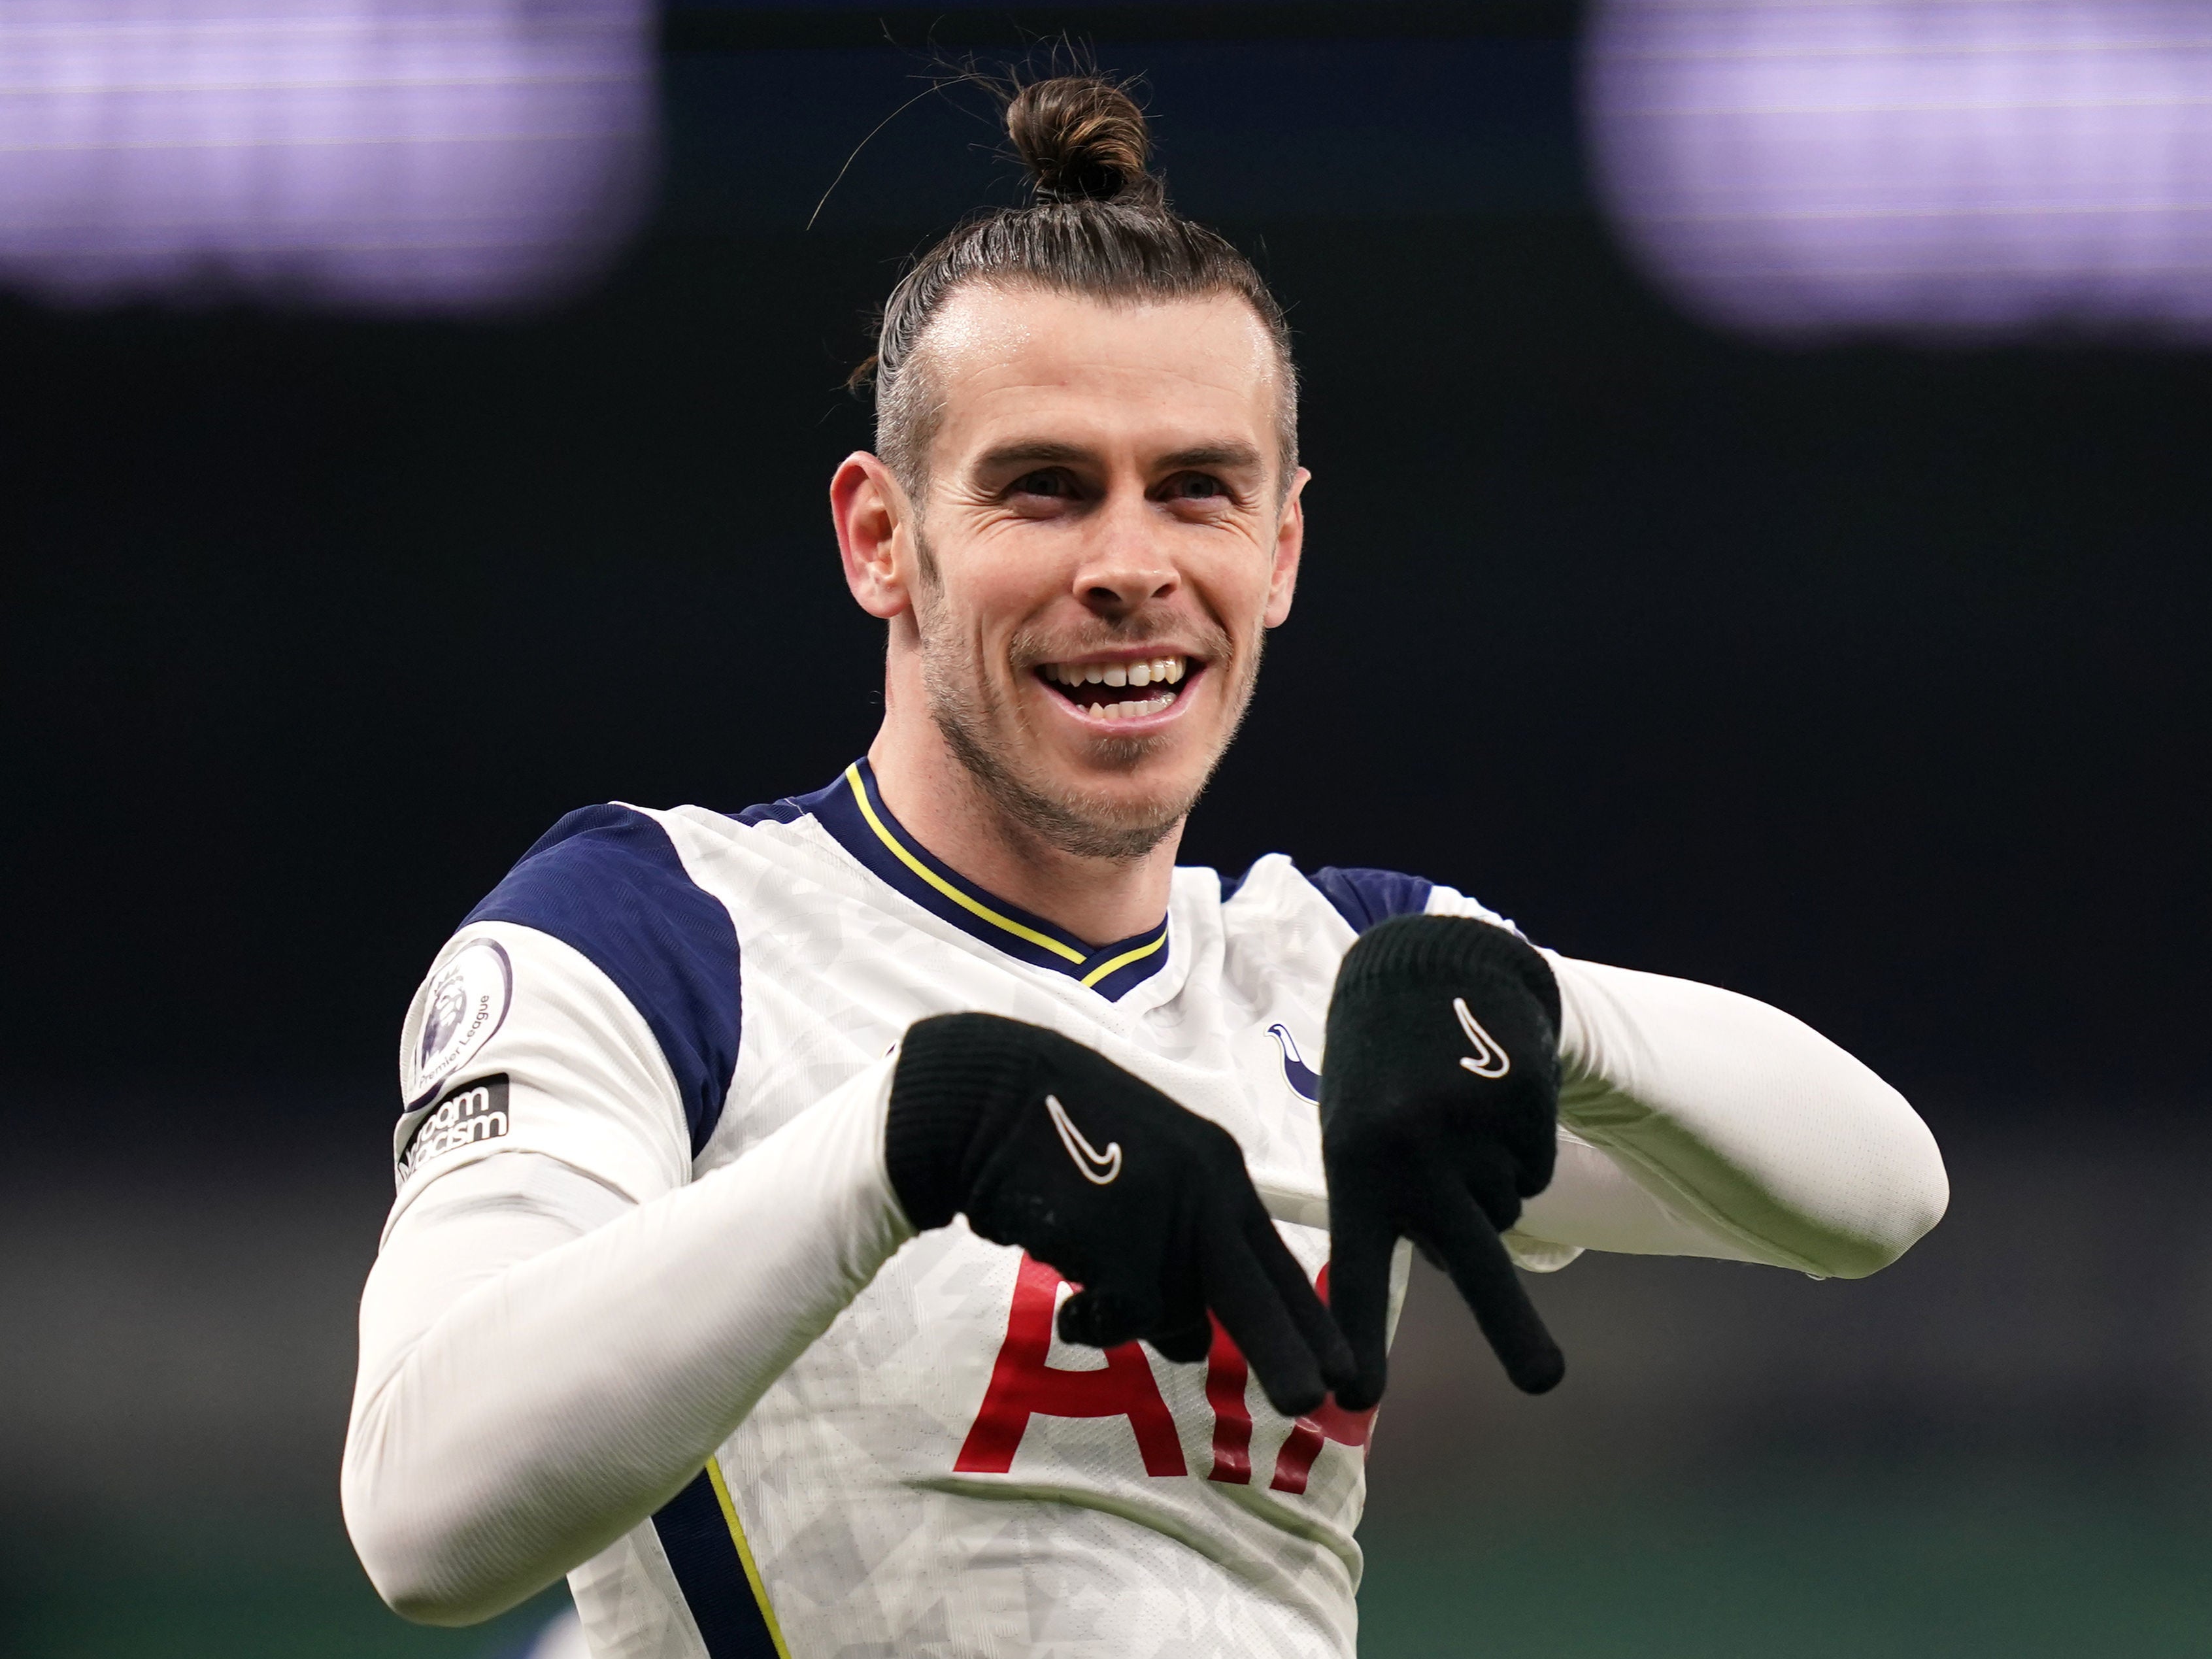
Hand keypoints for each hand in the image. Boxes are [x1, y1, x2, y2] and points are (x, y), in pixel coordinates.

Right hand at [886, 1012, 1354, 1416]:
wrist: (985, 1097)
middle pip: (1256, 1297)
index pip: (1278, 1259)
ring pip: (1169, 1317)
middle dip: (1287, 1355)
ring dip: (1128, 1317)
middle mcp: (1205, 1189)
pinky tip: (1066, 1295)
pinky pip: (1118, 1322)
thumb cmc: (1061, 1138)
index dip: (1311, 1322)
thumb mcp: (1142, 1183)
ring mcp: (1163, 1215)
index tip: (1346, 1375)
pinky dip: (1091, 1324)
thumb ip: (1179, 1251)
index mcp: (1219, 1167)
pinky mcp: (1117, 1241)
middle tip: (1313, 1404)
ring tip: (1085, 1274)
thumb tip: (1194, 1346)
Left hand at [1320, 915, 1565, 1407]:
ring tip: (1457, 1124)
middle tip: (1545, 1385)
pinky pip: (1537, 1170)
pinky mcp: (1523, 1101)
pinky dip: (1522, 1152)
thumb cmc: (1382, 1075)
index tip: (1352, 1399)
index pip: (1352, 1267)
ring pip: (1506, 1212)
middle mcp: (1411, 1151)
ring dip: (1492, 1190)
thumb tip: (1444, 1268)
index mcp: (1354, 1166)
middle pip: (1471, 1260)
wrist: (1430, 970)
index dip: (1355, 1337)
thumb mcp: (1358, 1134)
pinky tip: (1489, 1102)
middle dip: (1511, 1330)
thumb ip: (1387, 1203)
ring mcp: (1472, 1126)